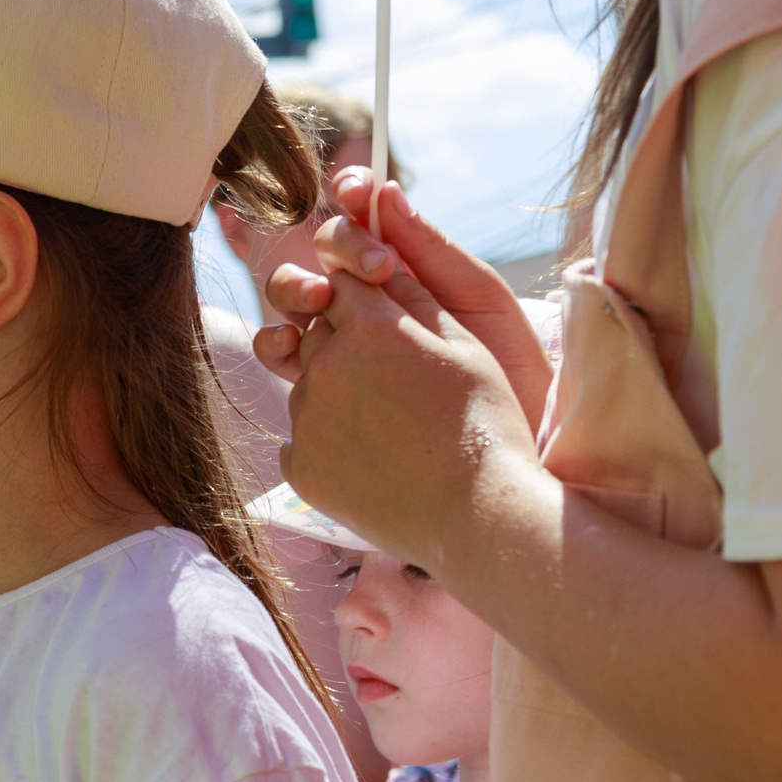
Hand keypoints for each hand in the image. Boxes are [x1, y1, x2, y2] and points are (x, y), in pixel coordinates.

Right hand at [260, 169, 554, 428]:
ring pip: (290, 297)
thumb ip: (429, 248)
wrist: (506, 441)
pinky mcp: (320, 384)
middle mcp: (363, 298)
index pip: (362, 215)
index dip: (350, 192)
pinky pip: (278, 354)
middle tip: (377, 270)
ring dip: (295, 287)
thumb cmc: (508, 367)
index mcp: (402, 267)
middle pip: (321, 251)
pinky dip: (273, 341)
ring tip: (322, 302)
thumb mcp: (478, 298)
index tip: (358, 191)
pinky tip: (292, 345)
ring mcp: (337, 340)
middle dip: (336, 245)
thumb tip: (384, 192)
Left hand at [267, 264, 540, 566]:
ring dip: (335, 395)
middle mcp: (326, 365)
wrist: (476, 514)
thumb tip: (380, 267)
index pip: (343, 285)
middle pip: (316, 334)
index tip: (384, 322)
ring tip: (388, 427)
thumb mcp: (464, 345)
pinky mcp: (299, 466)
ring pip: (306, 387)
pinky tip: (370, 459)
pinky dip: (327, 445)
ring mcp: (306, 418)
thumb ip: (415, 299)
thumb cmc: (483, 423)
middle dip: (345, 345)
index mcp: (369, 326)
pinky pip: (300, 441)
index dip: (364, 301)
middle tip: (393, 380)